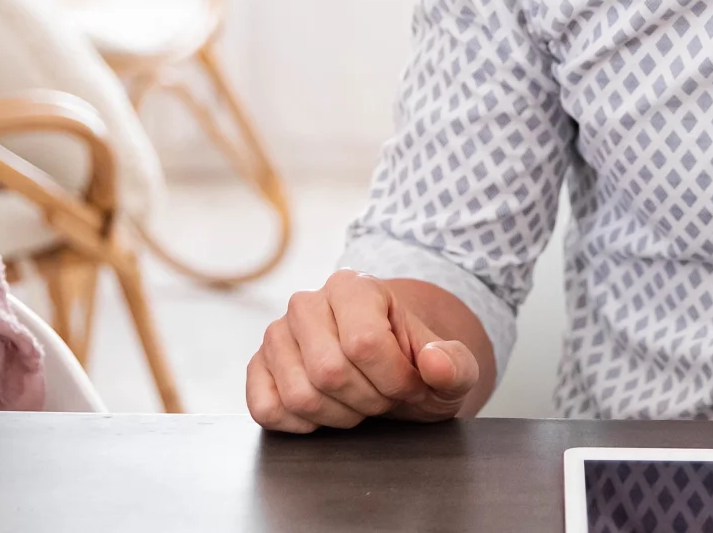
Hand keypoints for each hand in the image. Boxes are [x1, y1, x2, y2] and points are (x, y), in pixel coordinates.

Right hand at [248, 270, 481, 432]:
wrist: (385, 370)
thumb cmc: (413, 366)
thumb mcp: (451, 368)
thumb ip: (456, 365)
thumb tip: (434, 362)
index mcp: (353, 287)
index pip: (364, 343)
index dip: (393, 379)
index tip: (410, 385)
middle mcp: (306, 303)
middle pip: (329, 372)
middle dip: (367, 400)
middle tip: (382, 395)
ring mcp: (276, 335)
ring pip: (299, 395)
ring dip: (338, 415)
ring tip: (356, 401)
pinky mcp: (257, 368)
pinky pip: (266, 409)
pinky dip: (300, 425)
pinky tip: (325, 411)